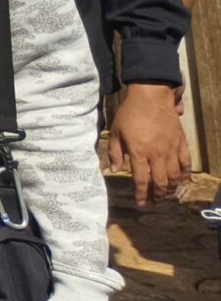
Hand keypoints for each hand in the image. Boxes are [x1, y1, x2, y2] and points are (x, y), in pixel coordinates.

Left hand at [108, 82, 189, 203]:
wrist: (151, 96)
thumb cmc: (130, 113)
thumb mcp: (115, 131)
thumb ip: (114, 152)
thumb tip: (113, 170)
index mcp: (138, 152)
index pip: (141, 180)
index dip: (142, 195)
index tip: (141, 204)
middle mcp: (157, 154)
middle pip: (160, 182)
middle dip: (158, 196)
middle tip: (155, 204)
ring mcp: (171, 149)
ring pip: (175, 176)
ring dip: (171, 189)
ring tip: (167, 196)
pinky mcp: (181, 143)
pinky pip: (186, 163)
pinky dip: (185, 175)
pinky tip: (182, 182)